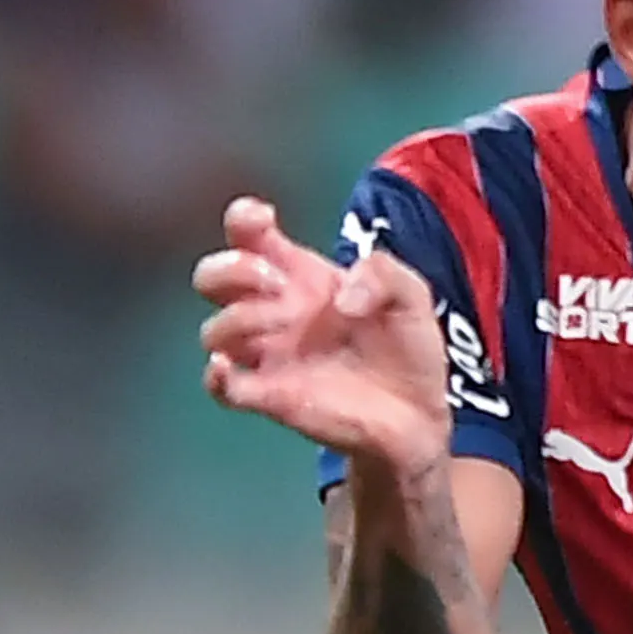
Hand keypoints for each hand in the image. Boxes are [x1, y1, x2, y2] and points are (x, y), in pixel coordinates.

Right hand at [197, 196, 451, 476]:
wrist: (419, 414)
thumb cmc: (407, 347)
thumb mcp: (410, 292)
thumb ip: (383, 272)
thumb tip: (342, 298)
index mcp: (301, 275)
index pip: (248, 236)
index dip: (243, 219)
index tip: (264, 220)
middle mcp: (275, 311)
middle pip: (212, 278)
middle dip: (231, 269)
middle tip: (275, 283)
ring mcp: (269, 355)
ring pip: (214, 331)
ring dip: (238, 319)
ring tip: (285, 325)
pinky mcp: (271, 398)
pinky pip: (223, 387)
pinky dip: (215, 376)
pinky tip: (228, 368)